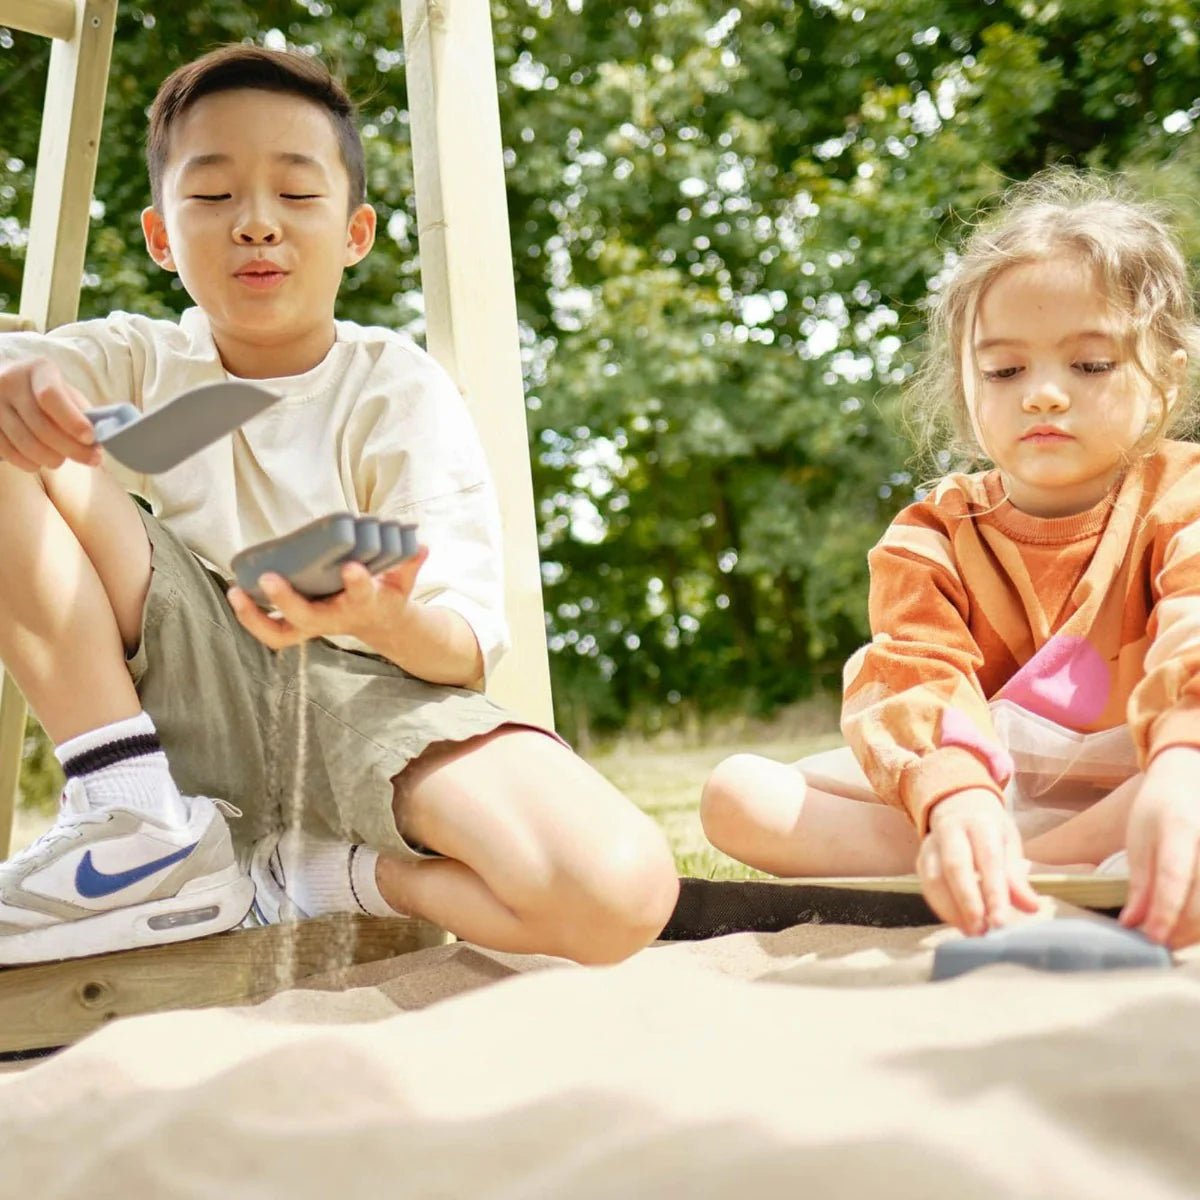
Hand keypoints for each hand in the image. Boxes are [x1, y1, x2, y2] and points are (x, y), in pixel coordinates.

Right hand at [0, 357, 100, 470]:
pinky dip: (29, 463)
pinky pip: (8, 452)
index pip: (51, 397)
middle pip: (41, 426)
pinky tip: (40, 462)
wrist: (5, 383)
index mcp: (37, 370)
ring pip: (25, 443)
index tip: (91, 438)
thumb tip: (103, 436)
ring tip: (63, 460)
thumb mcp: (66, 391)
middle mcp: (9, 382)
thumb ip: (82, 410)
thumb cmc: (45, 390)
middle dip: (71, 449)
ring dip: (51, 459)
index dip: (72, 421)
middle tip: (91, 460)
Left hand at [227, 545, 428, 650]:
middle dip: (287, 600)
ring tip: (235, 592)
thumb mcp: (402, 583)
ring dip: (255, 618)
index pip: (361, 595)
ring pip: (281, 634)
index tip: (352, 566)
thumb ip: (409, 565)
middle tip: (269, 578)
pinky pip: (271, 631)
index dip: (357, 583)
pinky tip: (235, 592)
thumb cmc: (386, 596)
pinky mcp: (298, 626)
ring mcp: (313, 625)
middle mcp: (334, 619)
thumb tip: (420, 545)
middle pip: (307, 617)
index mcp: (362, 606)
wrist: (380, 626)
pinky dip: (251, 617)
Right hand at [918, 788, 1039, 935]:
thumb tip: (1031, 907)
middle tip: (982, 931)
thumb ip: (1017, 876)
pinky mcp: (920, 858)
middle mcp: (951, 830)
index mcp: (980, 822)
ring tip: (972, 932)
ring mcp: (931, 843)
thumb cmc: (989, 830)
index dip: (993, 892)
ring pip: (934, 878)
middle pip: (955, 867)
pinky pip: (926, 886)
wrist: (958, 805)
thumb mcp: (1009, 844)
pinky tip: (959, 922)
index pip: (988, 859)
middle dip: (968, 902)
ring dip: (952, 910)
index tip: (1000, 922)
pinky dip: (942, 908)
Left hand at [1120, 746, 1199, 947]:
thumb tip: (1133, 924)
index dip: (1165, 911)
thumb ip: (1140, 883)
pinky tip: (1190, 928)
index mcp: (1180, 828)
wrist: (1188, 780)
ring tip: (1171, 940)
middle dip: (1179, 930)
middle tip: (1155, 945)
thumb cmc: (1158, 810)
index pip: (1174, 876)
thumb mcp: (1139, 840)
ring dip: (1195, 931)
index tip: (1151, 937)